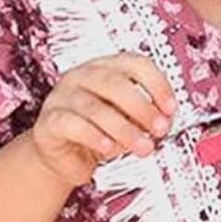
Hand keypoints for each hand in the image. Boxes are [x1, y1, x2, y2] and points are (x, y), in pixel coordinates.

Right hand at [29, 52, 175, 190]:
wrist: (61, 158)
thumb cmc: (96, 134)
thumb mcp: (125, 122)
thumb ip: (143, 117)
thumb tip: (163, 121)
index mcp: (105, 68)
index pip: (134, 64)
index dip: (157, 84)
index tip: (170, 108)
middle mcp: (82, 76)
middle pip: (114, 83)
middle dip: (142, 108)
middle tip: (159, 128)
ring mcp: (63, 96)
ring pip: (95, 107)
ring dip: (124, 129)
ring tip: (142, 146)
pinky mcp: (49, 121)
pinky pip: (73, 124)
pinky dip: (94, 137)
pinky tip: (109, 148)